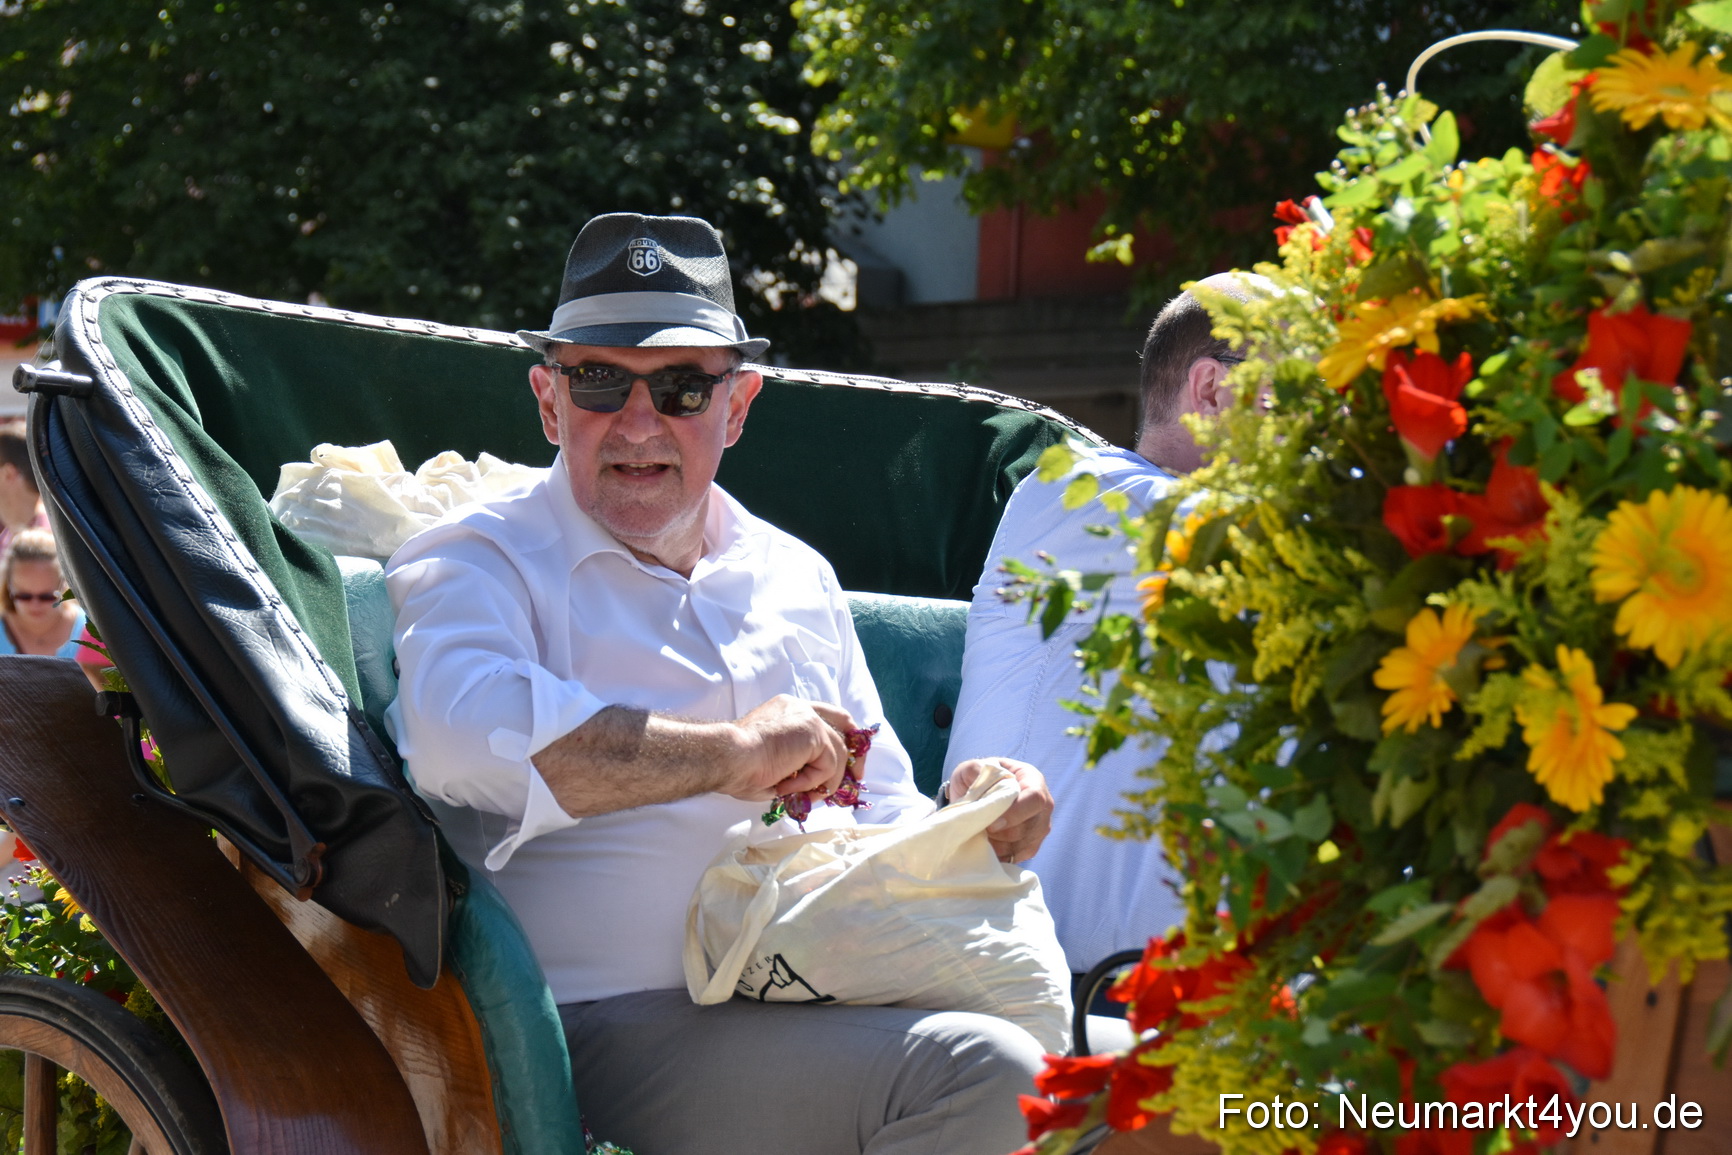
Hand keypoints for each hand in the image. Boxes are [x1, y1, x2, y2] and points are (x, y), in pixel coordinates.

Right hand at [725, 695, 855, 802]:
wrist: (729, 757)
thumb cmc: (739, 764)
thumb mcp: (774, 761)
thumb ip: (797, 764)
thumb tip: (815, 786)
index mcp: (789, 710)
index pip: (829, 715)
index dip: (844, 735)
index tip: (851, 758)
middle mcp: (801, 708)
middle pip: (842, 731)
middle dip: (851, 760)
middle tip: (853, 781)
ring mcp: (809, 719)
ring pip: (836, 755)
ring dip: (822, 782)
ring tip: (800, 795)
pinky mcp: (814, 733)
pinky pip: (827, 766)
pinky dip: (811, 783)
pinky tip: (787, 785)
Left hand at [949, 757, 1052, 863]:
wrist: (976, 795)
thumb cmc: (977, 778)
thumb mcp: (971, 768)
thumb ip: (975, 769)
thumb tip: (982, 776)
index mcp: (1032, 780)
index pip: (1034, 798)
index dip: (1015, 814)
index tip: (992, 824)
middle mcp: (1043, 804)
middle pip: (1031, 826)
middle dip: (1003, 834)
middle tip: (981, 830)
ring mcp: (1039, 826)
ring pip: (1025, 844)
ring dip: (1000, 845)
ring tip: (980, 835)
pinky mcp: (1031, 844)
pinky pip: (1020, 856)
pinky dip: (1000, 855)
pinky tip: (987, 846)